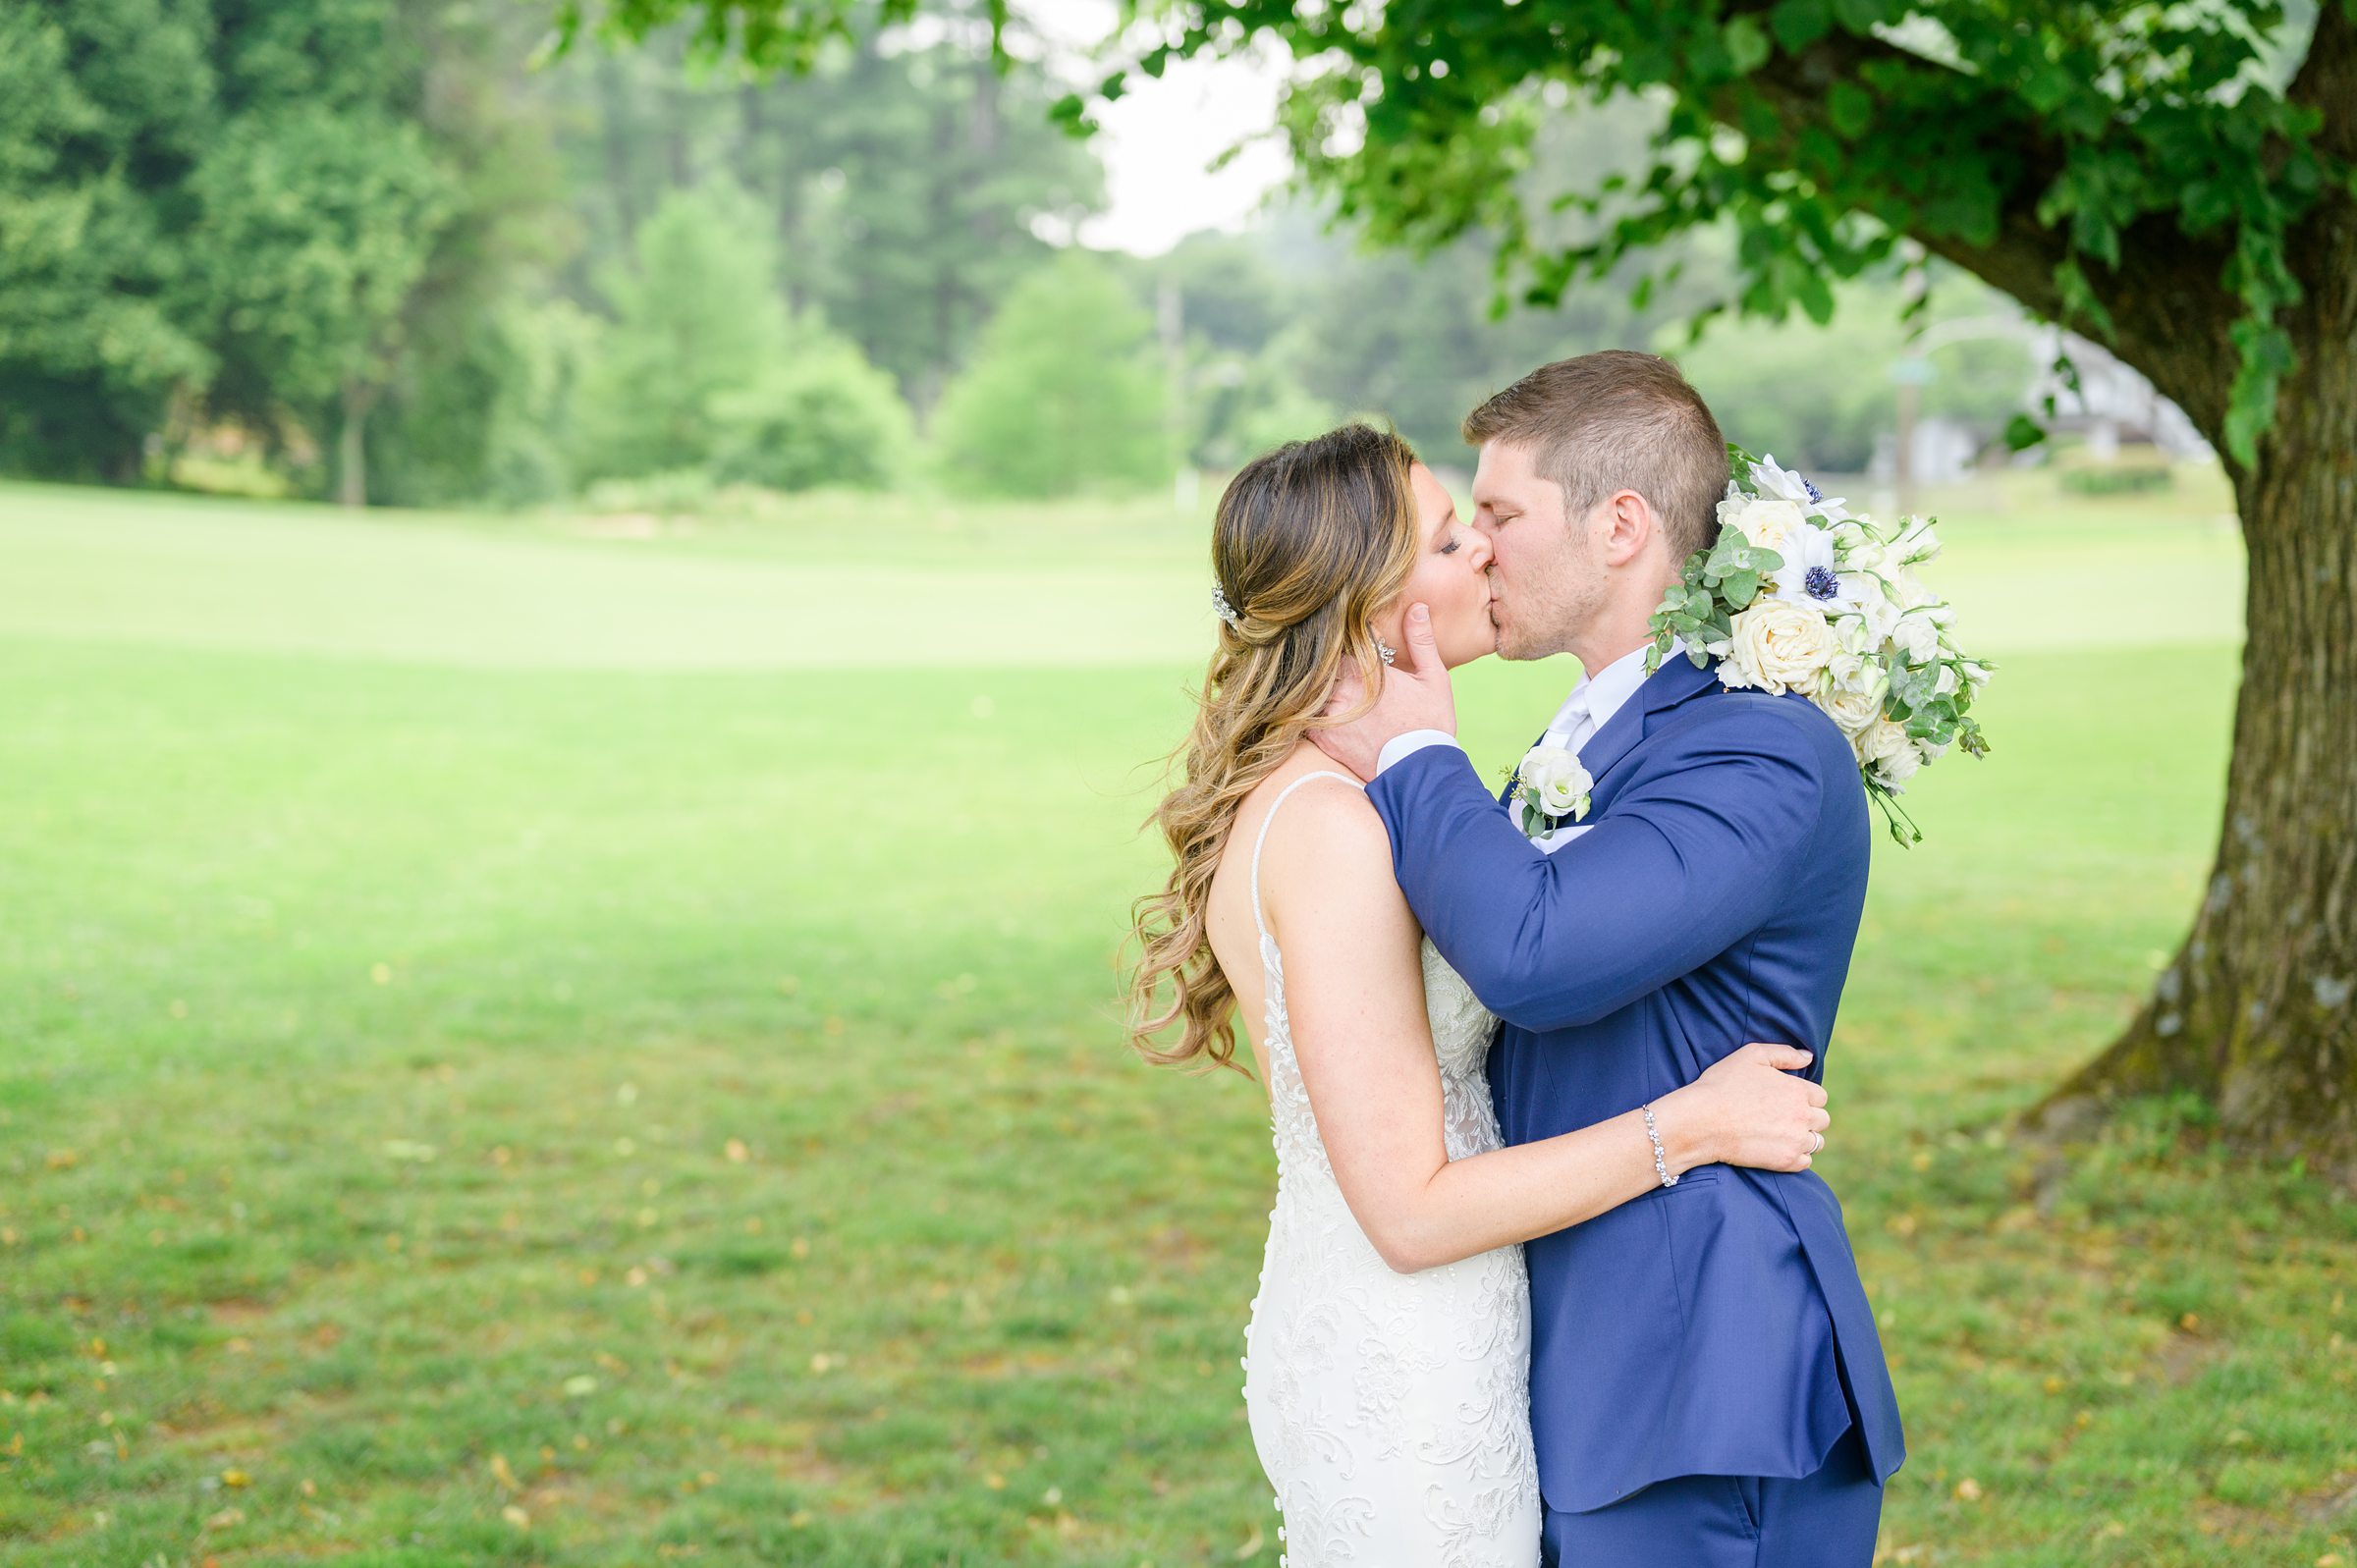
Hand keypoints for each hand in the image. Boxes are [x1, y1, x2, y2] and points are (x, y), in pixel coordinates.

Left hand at [1309, 603, 1458, 781]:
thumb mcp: (1434, 678)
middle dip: (1319, 659)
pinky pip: (1300, 716)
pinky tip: (1304, 703)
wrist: (1420, 773)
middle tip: (1309, 648)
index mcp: (1366, 670)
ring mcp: (1330, 714)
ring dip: (1308, 682)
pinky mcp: (1323, 738)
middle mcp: (1343, 690)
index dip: (1335, 635)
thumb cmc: (1430, 724)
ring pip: (1306, 688)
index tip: (1334, 630)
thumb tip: (1417, 606)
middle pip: (1317, 664)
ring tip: (1300, 673)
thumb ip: (1421, 640)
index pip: (1338, 641)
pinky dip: (1300, 708)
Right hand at [1663, 1043, 1827, 1174]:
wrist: (1701, 1122)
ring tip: (1782, 1135)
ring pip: (1817, 1142)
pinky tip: (1778, 1149)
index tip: (1786, 1100)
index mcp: (1798, 1090)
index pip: (1820, 1096)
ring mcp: (1796, 1140)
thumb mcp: (1750, 1056)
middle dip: (1807, 1118)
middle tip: (1783, 1118)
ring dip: (1804, 1138)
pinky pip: (1806, 1162)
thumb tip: (1808, 1056)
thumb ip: (1784, 1053)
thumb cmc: (1722, 1085)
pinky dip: (1796, 1157)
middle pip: (1822, 1119)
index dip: (1804, 1097)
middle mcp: (1803, 1115)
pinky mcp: (1786, 1161)